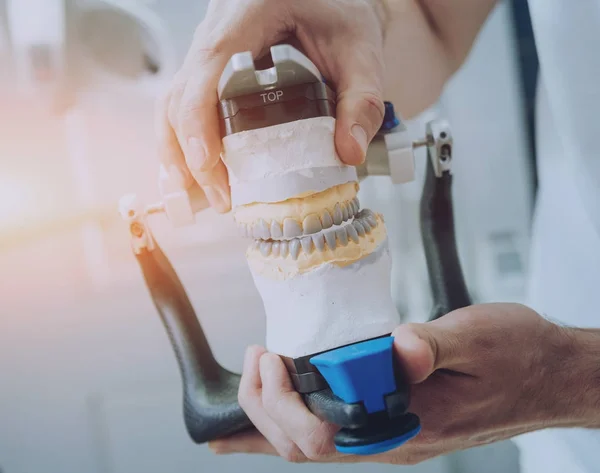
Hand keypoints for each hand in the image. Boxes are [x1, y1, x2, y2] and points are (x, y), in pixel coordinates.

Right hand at [156, 0, 388, 212]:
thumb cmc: (342, 13)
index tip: (208, 164)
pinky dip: (190, 141)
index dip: (198, 120)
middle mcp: (217, 29)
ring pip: (175, 102)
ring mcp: (210, 49)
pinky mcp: (213, 68)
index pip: (206, 69)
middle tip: (220, 197)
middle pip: (180, 94)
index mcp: (247, 14)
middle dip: (190, 152)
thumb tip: (349, 153)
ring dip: (181, 151)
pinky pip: (188, 104)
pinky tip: (203, 172)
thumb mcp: (361, 51)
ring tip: (206, 194)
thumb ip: (362, 99)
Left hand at [209, 303, 598, 463]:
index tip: (272, 356)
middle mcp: (390, 441)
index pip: (321, 437)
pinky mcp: (392, 421)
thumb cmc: (519, 358)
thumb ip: (432, 345)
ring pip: (310, 445)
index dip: (281, 401)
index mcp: (407, 426)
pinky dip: (291, 418)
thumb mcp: (478, 339)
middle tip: (257, 355)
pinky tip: (276, 402)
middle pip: (301, 447)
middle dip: (261, 406)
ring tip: (259, 369)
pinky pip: (328, 431)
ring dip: (271, 413)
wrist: (548, 376)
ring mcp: (390, 436)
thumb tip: (396, 346)